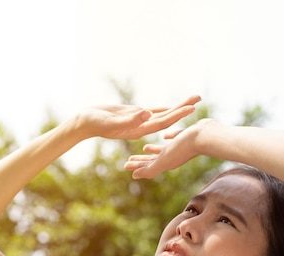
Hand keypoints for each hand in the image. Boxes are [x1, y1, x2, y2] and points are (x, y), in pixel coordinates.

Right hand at [73, 95, 200, 139]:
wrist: (85, 123)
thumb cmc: (95, 123)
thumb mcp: (112, 121)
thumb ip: (129, 120)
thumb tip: (148, 114)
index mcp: (138, 130)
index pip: (162, 122)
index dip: (177, 115)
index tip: (190, 108)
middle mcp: (142, 126)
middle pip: (167, 117)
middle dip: (182, 108)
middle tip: (198, 98)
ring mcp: (139, 121)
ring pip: (162, 113)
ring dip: (177, 107)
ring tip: (192, 99)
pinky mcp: (135, 114)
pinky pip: (153, 111)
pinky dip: (164, 108)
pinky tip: (173, 106)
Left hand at [124, 118, 215, 178]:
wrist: (205, 136)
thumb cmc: (183, 148)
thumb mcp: (163, 160)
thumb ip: (150, 169)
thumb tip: (134, 176)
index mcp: (166, 162)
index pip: (147, 166)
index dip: (136, 166)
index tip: (125, 166)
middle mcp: (173, 156)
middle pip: (152, 159)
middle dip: (141, 160)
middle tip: (130, 160)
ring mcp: (180, 147)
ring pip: (163, 149)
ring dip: (153, 150)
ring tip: (145, 148)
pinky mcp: (187, 136)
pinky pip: (175, 137)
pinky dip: (169, 137)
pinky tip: (165, 135)